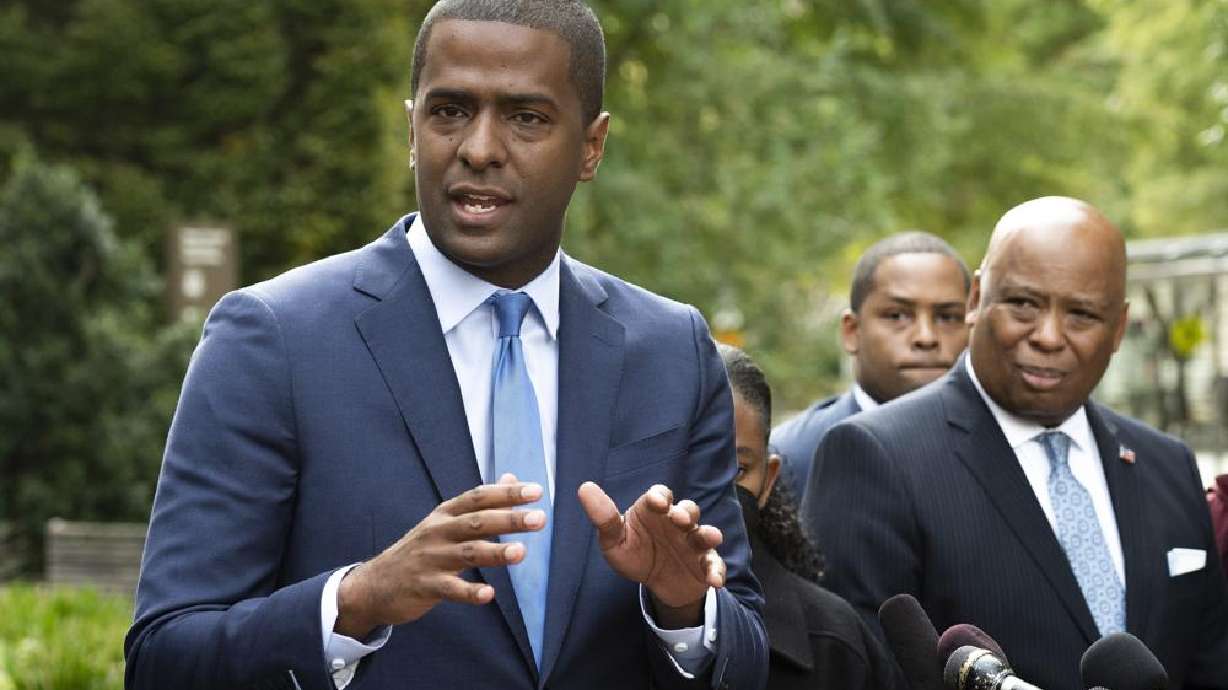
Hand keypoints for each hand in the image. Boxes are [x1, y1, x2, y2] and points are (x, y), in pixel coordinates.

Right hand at [335, 474, 544, 637]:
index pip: (479, 497)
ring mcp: (430, 558)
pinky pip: (449, 589)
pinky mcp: (424, 586)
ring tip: (521, 552)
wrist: (375, 584)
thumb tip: (512, 478)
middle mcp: (438, 531)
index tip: (536, 491)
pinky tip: (489, 594)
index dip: (507, 493)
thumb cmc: (421, 550)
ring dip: (495, 553)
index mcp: (446, 514)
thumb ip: (481, 503)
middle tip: (539, 518)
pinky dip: (469, 592)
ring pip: (466, 553)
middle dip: (509, 519)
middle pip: (477, 522)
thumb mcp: (446, 521)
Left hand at [577, 481, 724, 627]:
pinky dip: (716, 570)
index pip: (660, 495)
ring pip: (704, 533)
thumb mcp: (614, 540)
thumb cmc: (634, 553)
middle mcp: (677, 522)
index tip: (656, 503)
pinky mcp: (704, 563)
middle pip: (687, 509)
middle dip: (686, 512)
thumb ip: (604, 518)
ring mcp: (693, 542)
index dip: (660, 497)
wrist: (656, 583)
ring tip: (709, 538)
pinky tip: (714, 581)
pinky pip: (714, 564)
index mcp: (654, 511)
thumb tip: (584, 488)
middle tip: (680, 519)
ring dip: (708, 534)